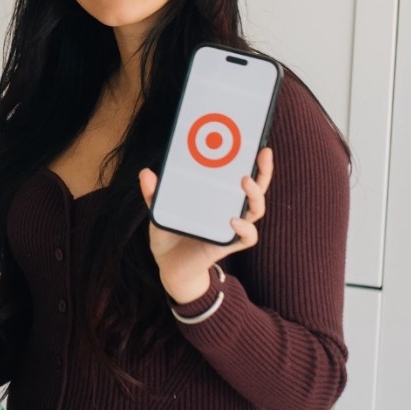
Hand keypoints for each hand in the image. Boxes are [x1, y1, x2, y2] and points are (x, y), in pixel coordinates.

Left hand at [137, 148, 273, 305]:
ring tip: (245, 182)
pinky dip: (244, 229)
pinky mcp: (227, 245)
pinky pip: (246, 238)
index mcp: (218, 196)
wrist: (169, 266)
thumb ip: (154, 194)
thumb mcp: (160, 210)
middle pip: (257, 189)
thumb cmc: (170, 234)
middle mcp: (230, 209)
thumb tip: (146, 173)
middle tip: (262, 154)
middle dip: (264, 171)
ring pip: (256, 210)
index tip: (257, 143)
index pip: (243, 175)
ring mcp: (231, 227)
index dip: (253, 160)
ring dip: (255, 195)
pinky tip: (234, 220)